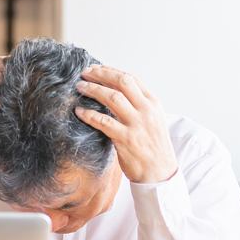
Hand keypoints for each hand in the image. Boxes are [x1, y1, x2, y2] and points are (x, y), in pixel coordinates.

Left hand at [74, 64, 177, 183]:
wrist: (160, 171)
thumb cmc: (153, 146)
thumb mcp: (152, 120)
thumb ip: (137, 105)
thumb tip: (114, 90)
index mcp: (153, 103)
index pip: (131, 79)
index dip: (111, 71)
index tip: (96, 68)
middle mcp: (146, 110)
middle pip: (122, 82)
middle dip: (101, 74)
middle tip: (84, 73)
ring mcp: (137, 124)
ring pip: (112, 98)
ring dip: (93, 89)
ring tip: (79, 87)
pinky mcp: (126, 139)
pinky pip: (103, 121)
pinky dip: (89, 114)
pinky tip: (79, 111)